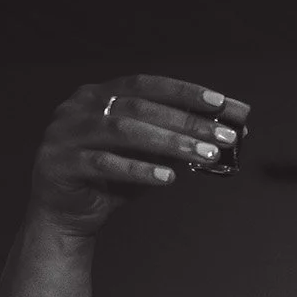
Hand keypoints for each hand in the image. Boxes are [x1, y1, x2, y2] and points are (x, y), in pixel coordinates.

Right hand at [31, 76, 250, 237]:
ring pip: (124, 131)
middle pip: (141, 108)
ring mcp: (67, 133)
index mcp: (101, 95)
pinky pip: (104, 163)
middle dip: (188, 122)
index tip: (221, 102)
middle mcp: (80, 107)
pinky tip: (169, 176)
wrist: (67, 211)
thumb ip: (181, 138)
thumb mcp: (150, 153)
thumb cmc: (112, 177)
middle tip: (225, 137)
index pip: (148, 85)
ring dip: (171, 142)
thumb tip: (235, 132)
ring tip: (207, 155)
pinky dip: (139, 169)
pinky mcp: (61, 163)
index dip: (185, 92)